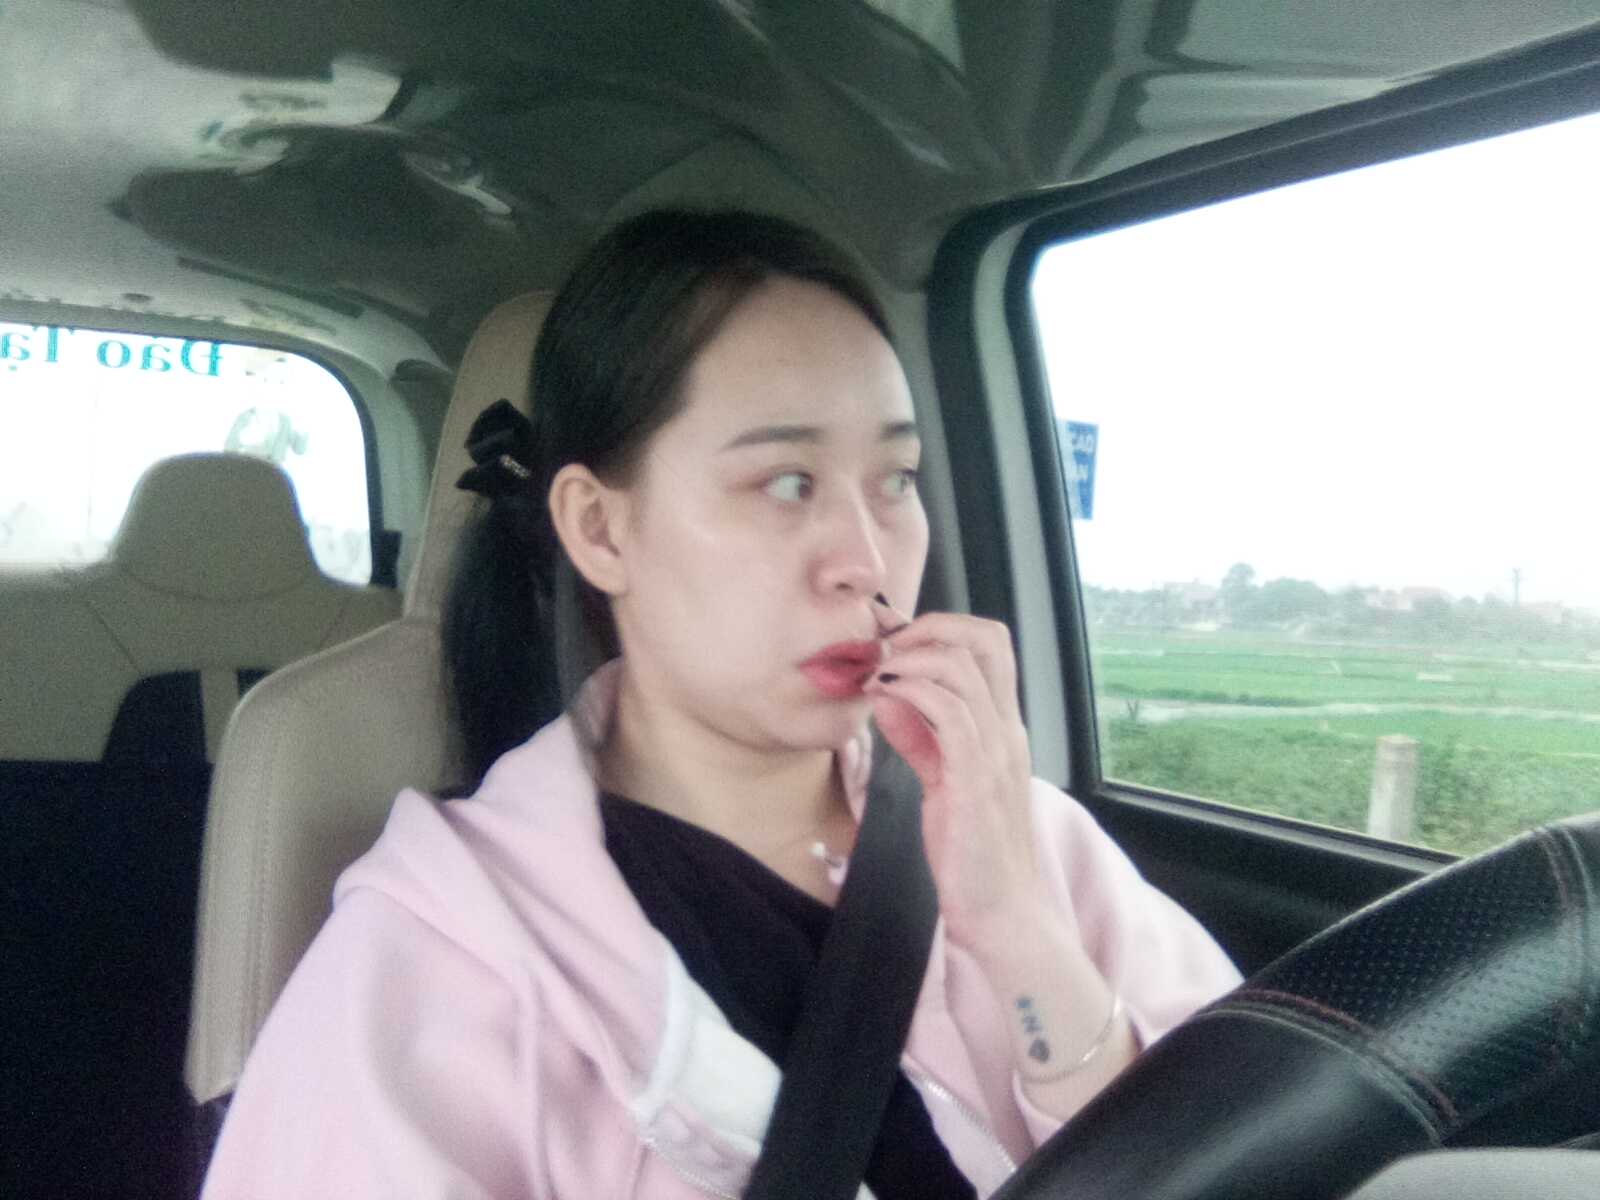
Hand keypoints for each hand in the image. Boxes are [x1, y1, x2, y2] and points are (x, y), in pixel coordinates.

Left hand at [863, 603, 1055, 948]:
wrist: (1001, 911)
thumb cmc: (973, 850)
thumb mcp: (942, 780)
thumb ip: (920, 737)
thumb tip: (888, 696)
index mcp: (1003, 727)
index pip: (991, 645)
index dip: (943, 628)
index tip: (896, 642)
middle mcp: (1006, 731)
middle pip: (987, 639)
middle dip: (930, 627)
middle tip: (886, 647)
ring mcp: (996, 753)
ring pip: (962, 669)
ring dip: (910, 659)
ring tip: (877, 674)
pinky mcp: (977, 780)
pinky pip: (950, 713)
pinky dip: (912, 694)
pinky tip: (883, 699)